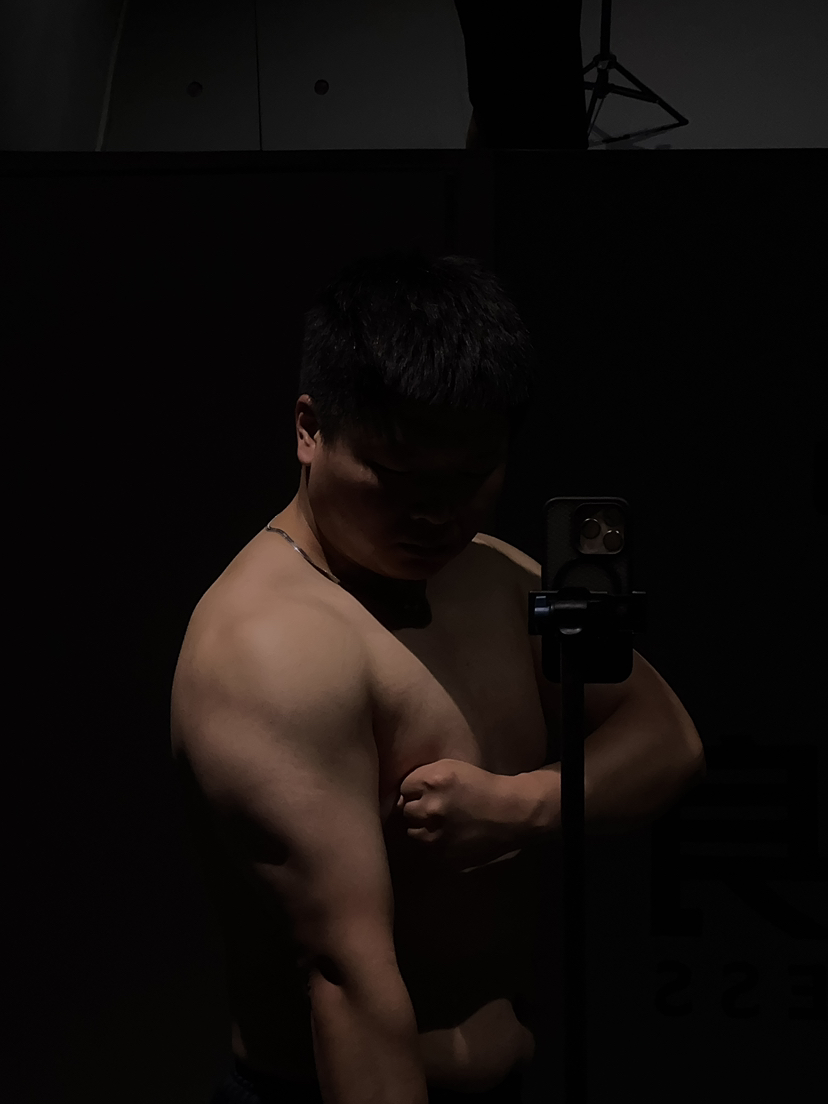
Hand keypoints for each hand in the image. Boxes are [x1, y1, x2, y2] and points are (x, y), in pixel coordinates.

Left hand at [395, 759, 525, 872]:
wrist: (511, 814)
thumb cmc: (482, 786)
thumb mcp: (451, 768)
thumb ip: (424, 776)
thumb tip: (401, 794)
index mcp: (433, 781)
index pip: (404, 788)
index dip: (415, 790)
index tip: (426, 792)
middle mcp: (430, 808)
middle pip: (405, 810)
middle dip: (417, 809)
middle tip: (433, 809)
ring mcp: (435, 835)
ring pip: (411, 832)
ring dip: (421, 828)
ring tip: (439, 824)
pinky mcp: (443, 856)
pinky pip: (425, 850)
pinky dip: (432, 845)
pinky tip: (447, 837)